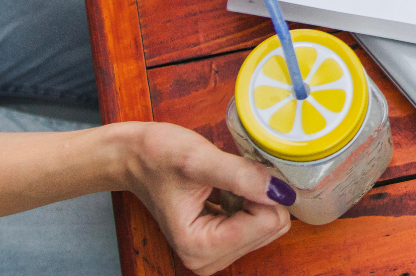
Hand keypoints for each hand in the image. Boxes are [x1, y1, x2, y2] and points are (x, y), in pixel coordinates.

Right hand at [123, 123, 292, 275]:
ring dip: (254, 197)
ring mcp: (215, 254)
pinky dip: (250, 201)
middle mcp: (207, 260)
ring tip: (223, 183)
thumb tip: (281, 191)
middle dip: (258, 195)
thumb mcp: (198, 159)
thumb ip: (241, 176)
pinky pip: (261, 222)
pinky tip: (226, 190)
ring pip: (271, 224)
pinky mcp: (222, 244)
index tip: (234, 173)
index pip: (267, 222)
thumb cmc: (157, 156)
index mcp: (199, 247)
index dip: (259, 190)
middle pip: (272, 226)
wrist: (134, 158)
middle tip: (229, 177)